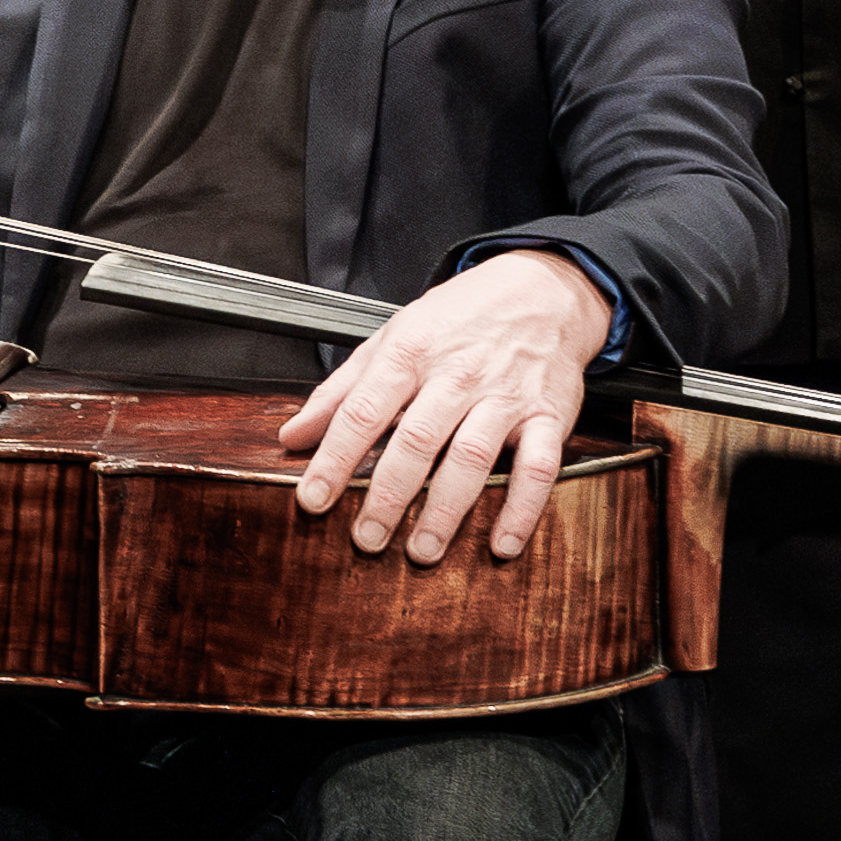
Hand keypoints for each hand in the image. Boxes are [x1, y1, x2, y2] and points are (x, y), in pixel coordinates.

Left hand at [274, 248, 616, 566]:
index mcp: (410, 354)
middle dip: (388, 495)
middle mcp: (457, 376)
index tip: (313, 499)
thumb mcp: (392, 337)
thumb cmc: (460, 318)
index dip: (334, 459)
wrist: (541, 290)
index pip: (363, 412)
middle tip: (366, 538)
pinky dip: (521, 510)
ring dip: (446, 511)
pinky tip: (501, 544)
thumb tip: (293, 434)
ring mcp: (504, 397)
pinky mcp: (547, 416)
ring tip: (421, 550)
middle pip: (416, 441)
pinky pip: (538, 467)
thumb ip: (341, 390)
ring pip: (471, 458)